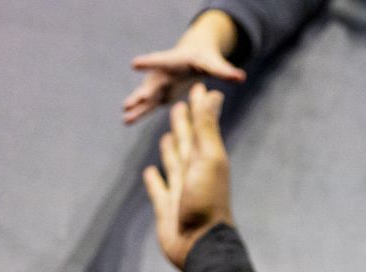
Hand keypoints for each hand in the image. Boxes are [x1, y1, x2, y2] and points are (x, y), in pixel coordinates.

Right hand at [122, 11, 245, 124]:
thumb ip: (225, 71)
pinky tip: (126, 121)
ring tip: (125, 116)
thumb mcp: (214, 63)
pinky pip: (148, 105)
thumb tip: (240, 77)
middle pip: (153, 83)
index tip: (134, 63)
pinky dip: (138, 112)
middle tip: (136, 100)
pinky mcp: (160, 95)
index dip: (150, 63)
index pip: (162, 61)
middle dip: (144, 92)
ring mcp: (160, 85)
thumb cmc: (205, 58)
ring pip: (147, 97)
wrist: (195, 56)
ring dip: (137, 106)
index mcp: (175, 62)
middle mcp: (165, 73)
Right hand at [142, 86, 235, 269]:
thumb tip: (215, 92)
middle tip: (179, 106)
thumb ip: (207, 127)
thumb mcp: (209, 159)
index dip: (198, 107)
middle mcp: (194, 173)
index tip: (199, 87)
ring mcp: (180, 191)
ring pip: (173, 164)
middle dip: (183, 124)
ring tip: (166, 137)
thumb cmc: (207, 201)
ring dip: (170, 150)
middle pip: (187, 143)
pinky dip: (154, 181)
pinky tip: (149, 172)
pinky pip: (158, 190)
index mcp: (207, 159)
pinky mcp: (166, 209)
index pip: (201, 126)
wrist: (200, 245)